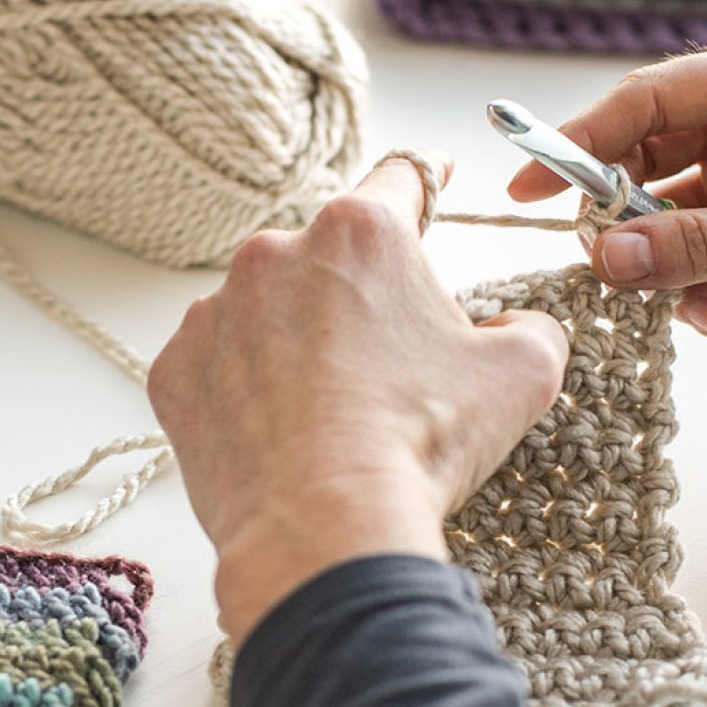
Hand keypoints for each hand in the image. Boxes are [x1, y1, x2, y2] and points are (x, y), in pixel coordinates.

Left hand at [149, 152, 567, 642]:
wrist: (323, 529)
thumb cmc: (419, 443)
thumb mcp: (522, 374)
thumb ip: (530, 325)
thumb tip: (512, 324)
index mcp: (362, 232)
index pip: (400, 179)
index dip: (425, 178)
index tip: (431, 176)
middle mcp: (275, 252)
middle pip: (330, 257)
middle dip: (360, 298)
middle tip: (389, 370)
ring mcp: (215, 311)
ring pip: (269, 311)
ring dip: (298, 344)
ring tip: (330, 416)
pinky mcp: (176, 369)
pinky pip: (219, 365)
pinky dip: (247, 390)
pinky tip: (282, 434)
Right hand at [510, 32, 706, 410]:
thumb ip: (700, 242)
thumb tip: (607, 257)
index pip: (649, 100)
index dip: (580, 141)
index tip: (525, 184)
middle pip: (644, 165)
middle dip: (629, 223)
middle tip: (612, 267)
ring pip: (666, 225)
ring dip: (676, 273)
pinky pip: (696, 266)